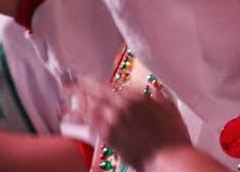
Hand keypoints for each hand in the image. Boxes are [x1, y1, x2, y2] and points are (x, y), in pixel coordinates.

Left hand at [67, 76, 190, 169]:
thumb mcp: (170, 109)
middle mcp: (123, 105)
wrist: (169, 158)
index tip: (93, 83)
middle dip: (81, 85)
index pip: (114, 86)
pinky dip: (78, 116)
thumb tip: (155, 90)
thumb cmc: (173, 137)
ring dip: (76, 98)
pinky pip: (89, 122)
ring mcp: (114, 120)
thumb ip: (159, 97)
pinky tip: (69, 113)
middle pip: (97, 91)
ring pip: (90, 105)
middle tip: (69, 81)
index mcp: (139, 96)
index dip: (100, 84)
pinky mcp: (109, 136)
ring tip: (66, 93)